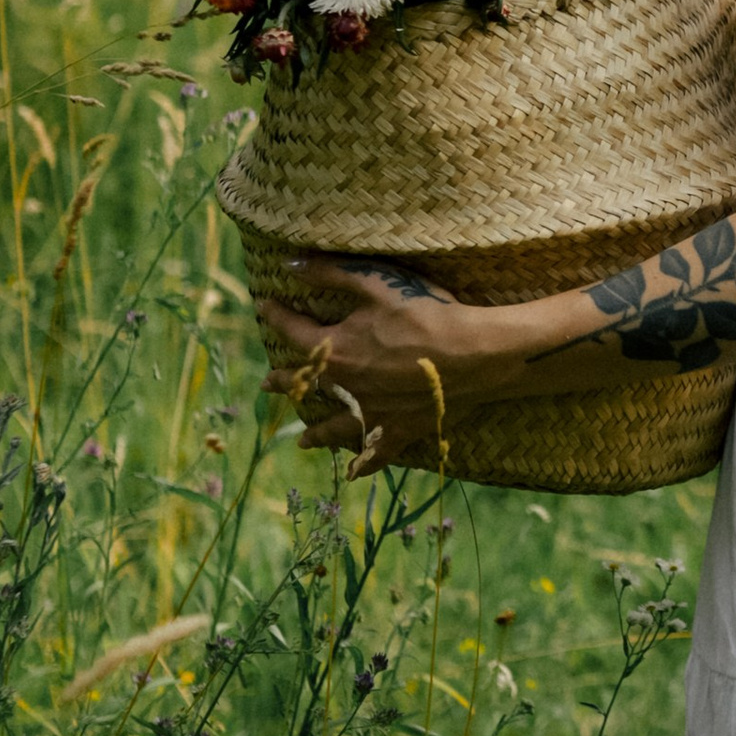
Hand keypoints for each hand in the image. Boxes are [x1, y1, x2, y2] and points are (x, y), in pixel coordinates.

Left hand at [255, 257, 530, 471]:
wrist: (473, 353)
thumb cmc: (426, 313)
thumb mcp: (377, 282)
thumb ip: (331, 272)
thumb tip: (290, 262)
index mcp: (337, 348)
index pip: (294, 331)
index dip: (276, 315)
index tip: (263, 306)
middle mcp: (347, 385)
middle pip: (307, 384)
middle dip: (286, 382)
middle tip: (267, 386)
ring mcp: (373, 412)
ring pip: (336, 427)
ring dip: (317, 433)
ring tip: (302, 441)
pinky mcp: (400, 429)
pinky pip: (376, 453)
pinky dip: (364, 464)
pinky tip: (355, 473)